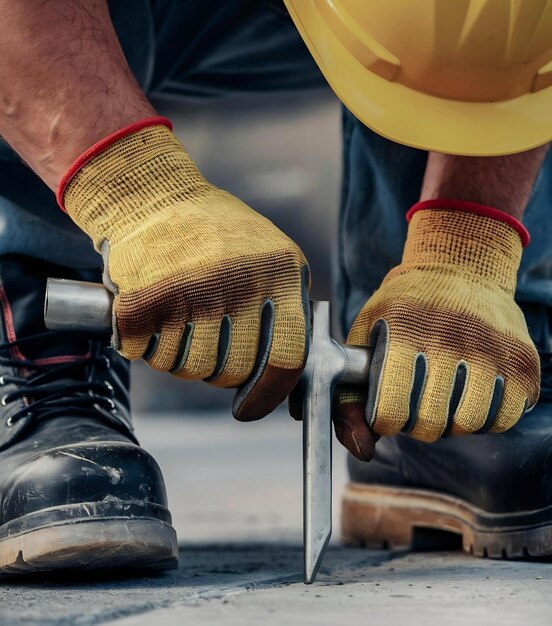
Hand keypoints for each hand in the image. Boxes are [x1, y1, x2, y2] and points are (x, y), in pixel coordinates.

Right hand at [60, 119, 309, 419]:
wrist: (154, 194)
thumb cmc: (218, 235)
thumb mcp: (272, 258)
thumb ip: (286, 313)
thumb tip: (289, 388)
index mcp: (282, 273)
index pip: (286, 358)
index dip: (268, 394)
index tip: (248, 409)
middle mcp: (240, 281)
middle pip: (230, 371)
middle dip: (215, 371)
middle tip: (204, 342)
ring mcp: (192, 288)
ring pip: (186, 368)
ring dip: (176, 358)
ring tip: (177, 320)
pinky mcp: (146, 295)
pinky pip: (145, 354)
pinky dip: (140, 345)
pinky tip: (149, 317)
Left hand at [334, 201, 539, 448]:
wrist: (463, 266)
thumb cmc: (406, 307)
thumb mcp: (367, 334)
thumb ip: (351, 394)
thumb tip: (363, 450)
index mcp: (405, 330)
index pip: (390, 410)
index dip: (384, 420)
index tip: (387, 409)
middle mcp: (451, 337)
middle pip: (430, 423)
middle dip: (417, 424)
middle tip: (416, 404)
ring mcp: (492, 348)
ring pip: (470, 424)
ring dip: (453, 423)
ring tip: (445, 399)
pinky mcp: (523, 359)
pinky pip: (505, 417)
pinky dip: (487, 417)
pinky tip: (474, 394)